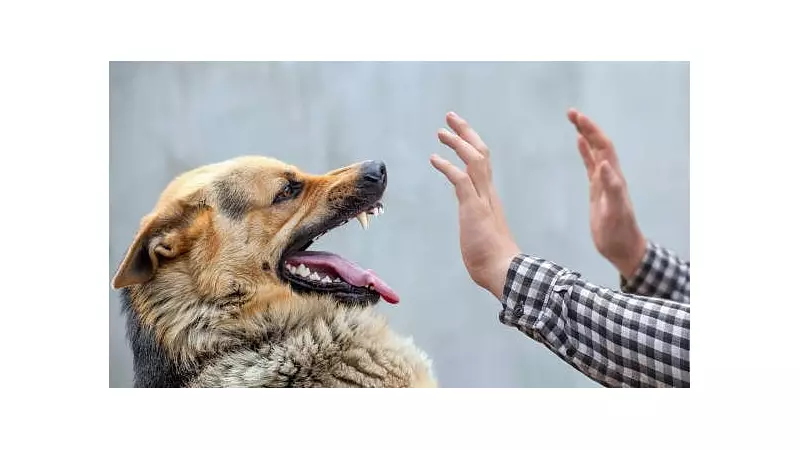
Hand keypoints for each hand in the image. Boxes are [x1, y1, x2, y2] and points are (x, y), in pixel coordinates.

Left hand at [430, 112, 519, 299]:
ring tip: (441, 131)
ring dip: (457, 143)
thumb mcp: (481, 235)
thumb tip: (474, 233)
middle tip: (451, 117)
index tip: (460, 133)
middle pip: (481, 153)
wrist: (504, 271)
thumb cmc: (493, 261)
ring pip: (474, 160)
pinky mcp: (473, 209)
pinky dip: (447, 166)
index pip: (483, 163)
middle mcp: (488, 194)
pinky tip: (434, 159)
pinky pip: (461, 180)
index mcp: (490, 198)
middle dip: (466, 132)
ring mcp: (482, 200)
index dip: (471, 144)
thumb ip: (477, 227)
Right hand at [567, 108, 646, 279]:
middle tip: (571, 113)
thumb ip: (612, 187)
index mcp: (614, 177)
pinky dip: (585, 152)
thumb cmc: (619, 232)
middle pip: (599, 144)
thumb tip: (604, 163)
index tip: (577, 117)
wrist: (622, 247)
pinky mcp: (597, 190)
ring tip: (574, 121)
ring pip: (595, 152)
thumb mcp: (615, 211)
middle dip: (587, 127)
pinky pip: (590, 165)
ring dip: (586, 135)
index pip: (603, 147)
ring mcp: (604, 182)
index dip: (591, 131)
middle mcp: (610, 175)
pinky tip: (579, 144)